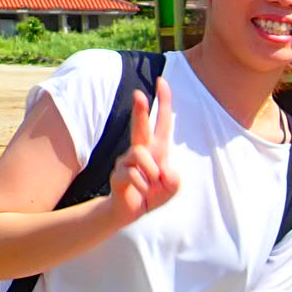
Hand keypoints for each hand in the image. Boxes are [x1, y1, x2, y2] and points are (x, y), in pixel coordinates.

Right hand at [107, 77, 181, 226]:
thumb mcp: (171, 187)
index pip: (162, 122)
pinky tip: (140, 192)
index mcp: (157, 148)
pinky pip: (134, 175)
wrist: (131, 210)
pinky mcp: (118, 173)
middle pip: (140, 126)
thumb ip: (174, 179)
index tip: (162, 80)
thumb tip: (163, 169)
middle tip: (138, 93)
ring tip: (151, 186)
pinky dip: (143, 186)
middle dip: (140, 110)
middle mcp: (140, 149)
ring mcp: (126, 160)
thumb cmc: (152, 194)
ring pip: (141, 156)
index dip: (164, 101)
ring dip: (152, 174)